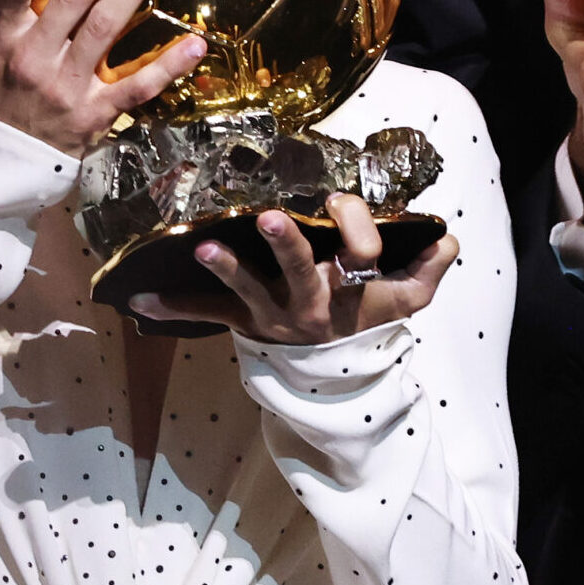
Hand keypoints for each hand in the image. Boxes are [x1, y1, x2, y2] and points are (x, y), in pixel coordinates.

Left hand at [127, 194, 459, 343]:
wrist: (336, 375)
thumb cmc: (369, 318)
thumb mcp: (408, 300)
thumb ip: (430, 267)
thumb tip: (446, 237)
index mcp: (350, 286)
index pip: (361, 248)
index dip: (357, 227)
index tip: (343, 209)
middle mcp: (309, 300)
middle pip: (302, 270)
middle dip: (287, 244)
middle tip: (273, 217)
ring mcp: (272, 312)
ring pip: (248, 290)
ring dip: (224, 270)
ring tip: (202, 248)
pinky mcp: (243, 321)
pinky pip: (206, 313)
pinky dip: (171, 306)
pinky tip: (137, 299)